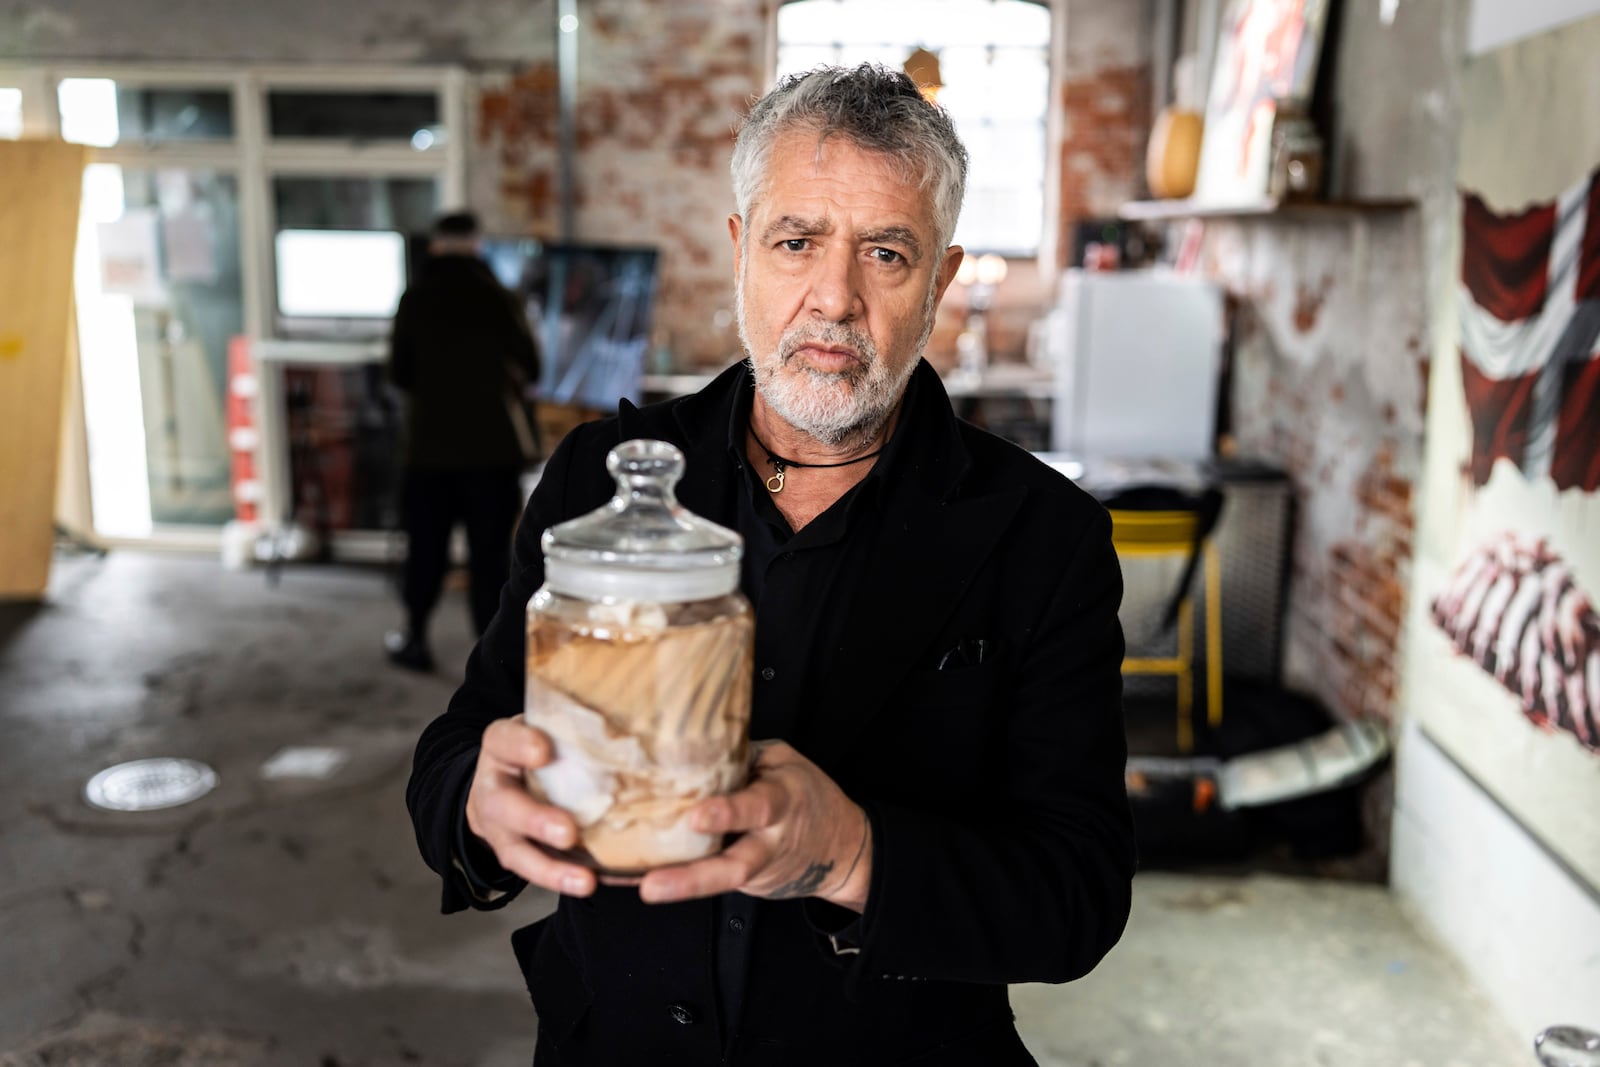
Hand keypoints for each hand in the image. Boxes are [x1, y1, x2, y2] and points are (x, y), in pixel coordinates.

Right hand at [464, 717, 597, 896]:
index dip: (520, 745)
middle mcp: (494, 790)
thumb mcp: (545, 724)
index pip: (502, 740)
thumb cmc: (538, 746)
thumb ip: (572, 724)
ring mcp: (502, 830)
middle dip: (536, 821)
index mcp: (501, 747)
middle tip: (567, 832)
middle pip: (506, 807)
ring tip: (585, 881)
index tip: (543, 751)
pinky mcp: (518, 856)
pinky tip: (600, 883)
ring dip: (552, 870)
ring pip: (518, 853)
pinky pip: (540, 873)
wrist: (502, 782)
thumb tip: (641, 720)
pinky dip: (569, 881)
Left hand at [638, 741, 871, 911]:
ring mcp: (758, 869)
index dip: (729, 813)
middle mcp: (770, 843)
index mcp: (783, 801)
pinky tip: (636, 879)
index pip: (758, 806)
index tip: (696, 816)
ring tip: (645, 888)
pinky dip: (676, 882)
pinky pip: (711, 881)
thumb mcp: (785, 763)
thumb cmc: (808, 796)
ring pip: (721, 882)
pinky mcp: (746, 884)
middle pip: (735, 867)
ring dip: (681, 888)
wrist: (844, 848)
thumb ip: (743, 758)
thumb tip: (688, 745)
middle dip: (694, 877)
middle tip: (652, 882)